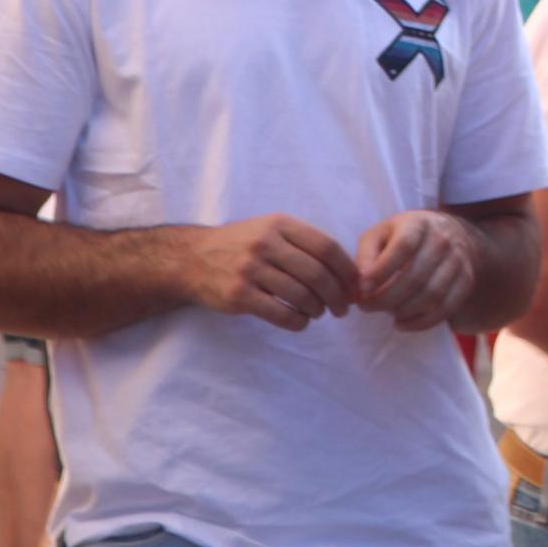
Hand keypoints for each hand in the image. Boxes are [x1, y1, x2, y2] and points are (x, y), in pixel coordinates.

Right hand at [182, 213, 361, 328]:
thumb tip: (345, 270)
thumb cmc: (241, 244)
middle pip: (317, 274)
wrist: (192, 258)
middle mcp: (266, 244)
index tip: (356, 285)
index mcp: (280, 224)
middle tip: (343, 308)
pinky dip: (297, 322)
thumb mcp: (270, 229)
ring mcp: (250, 270)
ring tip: (319, 313)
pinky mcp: (238, 296)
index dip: (346, 270)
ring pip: (300, 295)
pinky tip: (301, 322)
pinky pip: (279, 313)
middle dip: (337, 295)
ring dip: (317, 309)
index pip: (327, 247)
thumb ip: (303, 243)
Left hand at [354, 210, 477, 332]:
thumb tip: (359, 285)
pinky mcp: (466, 281)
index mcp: (418, 224)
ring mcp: (458, 261)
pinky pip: (446, 309)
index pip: (403, 247)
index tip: (361, 291)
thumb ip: (366, 256)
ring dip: (403, 311)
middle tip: (366, 307)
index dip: (381, 271)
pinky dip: (421, 323)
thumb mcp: (380, 235)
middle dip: (386, 299)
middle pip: (416, 277)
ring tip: (386, 312)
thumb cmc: (404, 237)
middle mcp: (443, 240)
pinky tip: (402, 323)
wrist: (450, 234)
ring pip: (432, 296)